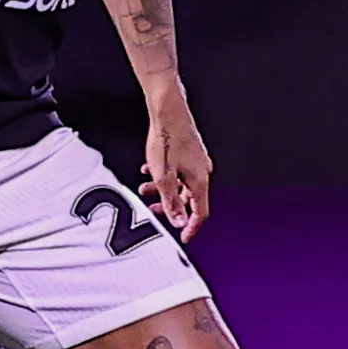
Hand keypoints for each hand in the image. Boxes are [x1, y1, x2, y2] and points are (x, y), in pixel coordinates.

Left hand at [139, 92, 211, 242]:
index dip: (191, 228)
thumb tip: (179, 222)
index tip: (184, 237)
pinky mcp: (189, 153)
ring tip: (145, 189)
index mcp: (200, 181)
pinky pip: (179, 172)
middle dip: (170, 207)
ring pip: (181, 185)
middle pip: (189, 199)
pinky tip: (150, 171)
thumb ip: (171, 202)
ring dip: (163, 190)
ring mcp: (196, 161)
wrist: (168, 111)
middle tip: (155, 211)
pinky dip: (165, 177)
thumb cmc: (167, 139)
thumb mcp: (163, 178)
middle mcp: (202, 172)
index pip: (200, 213)